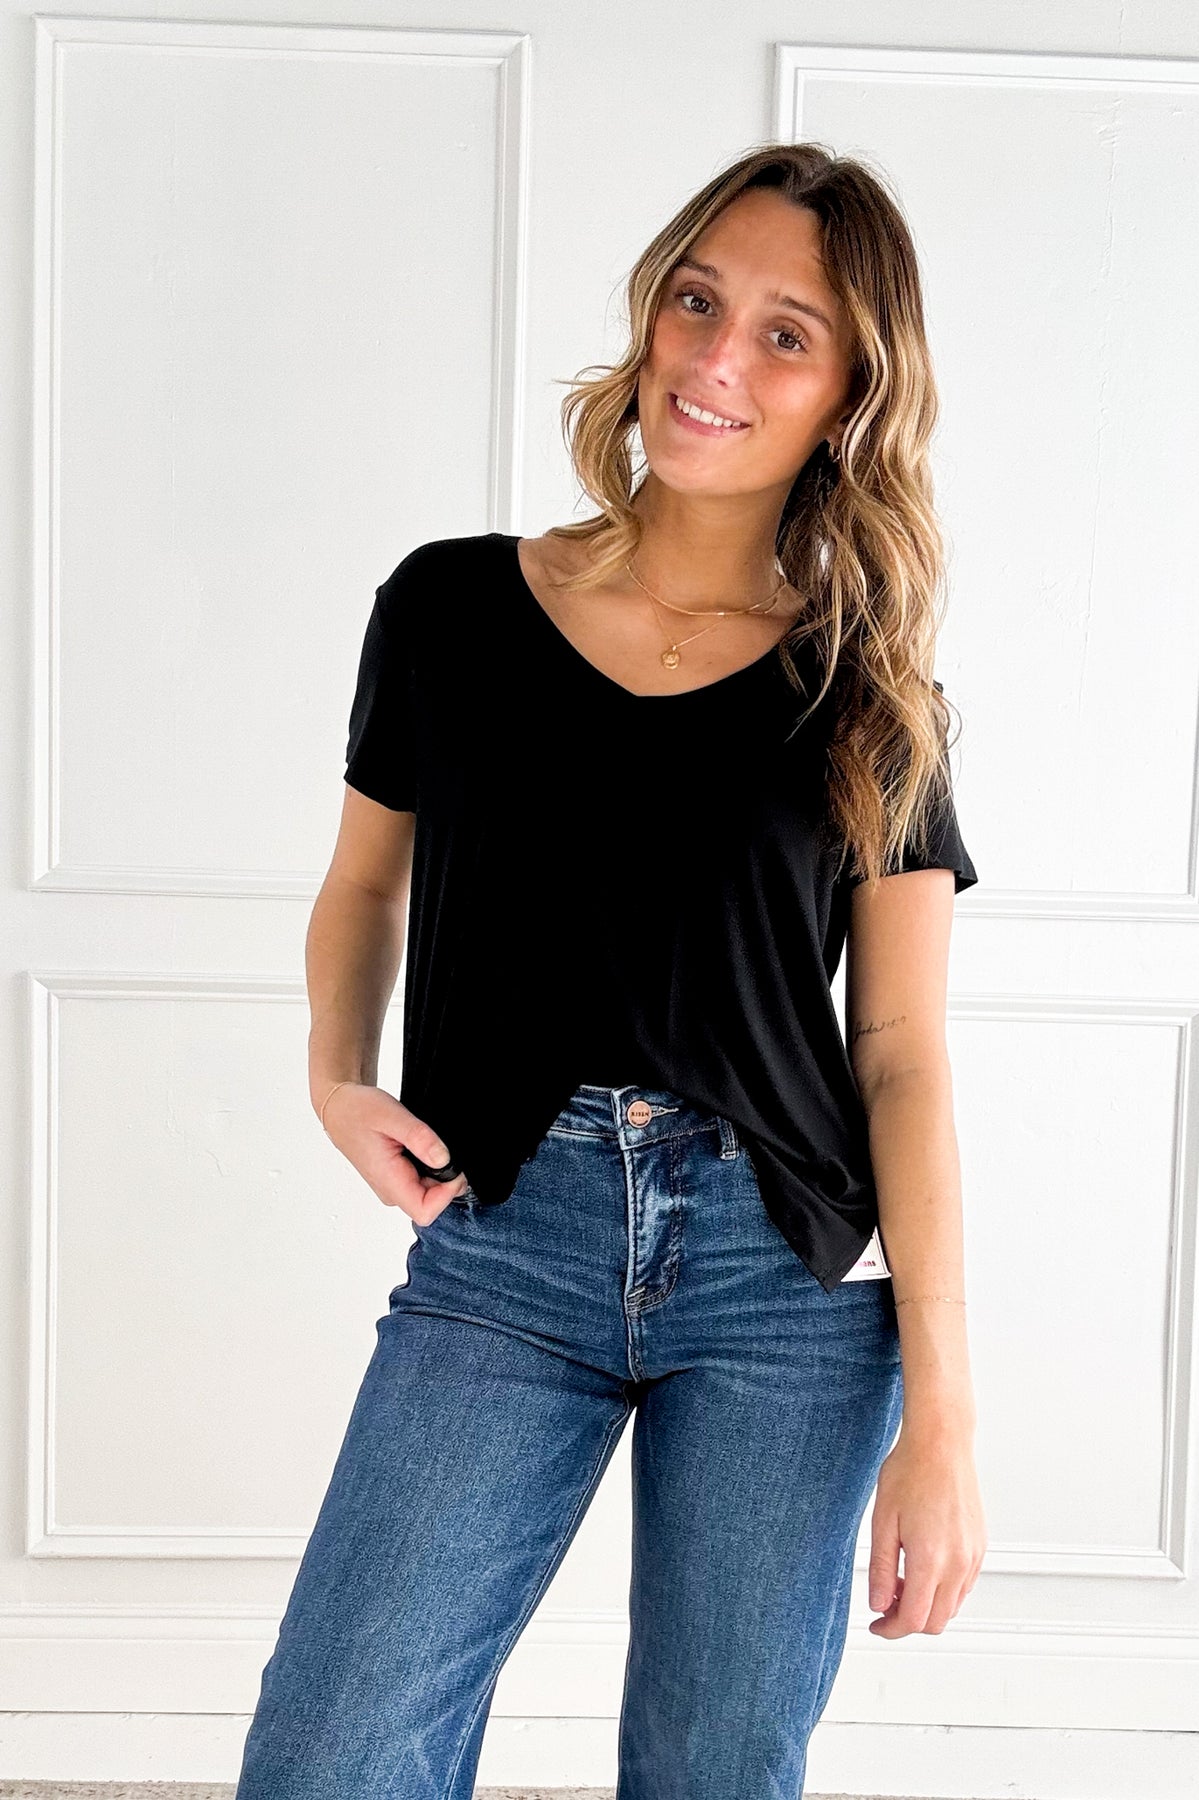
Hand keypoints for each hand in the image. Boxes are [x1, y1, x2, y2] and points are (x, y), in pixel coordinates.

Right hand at [318, 1083, 470, 1225]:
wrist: (341, 1109)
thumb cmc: (358, 1111)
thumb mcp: (392, 1116)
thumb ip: (419, 1138)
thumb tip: (443, 1160)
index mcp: (388, 1182)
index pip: (426, 1212)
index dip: (446, 1192)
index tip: (451, 1164)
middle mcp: (391, 1191)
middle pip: (434, 1202)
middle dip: (445, 1177)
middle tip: (435, 1146)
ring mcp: (394, 1187)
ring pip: (431, 1192)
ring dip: (437, 1170)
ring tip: (422, 1144)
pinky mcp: (396, 1180)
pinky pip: (423, 1182)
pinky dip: (430, 1165)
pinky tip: (419, 1147)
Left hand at [866, 1426, 986, 1637]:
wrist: (941, 1444)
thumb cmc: (910, 1472)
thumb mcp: (882, 1521)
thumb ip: (881, 1568)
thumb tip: (878, 1604)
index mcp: (931, 1559)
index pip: (914, 1620)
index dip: (891, 1629)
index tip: (876, 1624)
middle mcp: (958, 1563)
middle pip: (936, 1622)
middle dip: (907, 1621)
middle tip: (885, 1600)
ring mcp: (973, 1556)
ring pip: (952, 1606)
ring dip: (926, 1605)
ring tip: (901, 1578)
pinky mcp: (980, 1547)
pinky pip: (963, 1586)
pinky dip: (942, 1590)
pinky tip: (922, 1567)